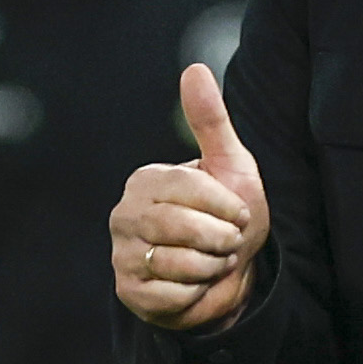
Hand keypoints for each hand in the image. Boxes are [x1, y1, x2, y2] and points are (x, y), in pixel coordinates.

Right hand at [112, 63, 269, 329]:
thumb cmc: (229, 216)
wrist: (231, 276)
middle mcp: (124, 214)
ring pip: (173, 262)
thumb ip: (211, 120)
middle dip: (218, 238)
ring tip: (214, 261)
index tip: (241, 214)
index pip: (186, 188)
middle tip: (230, 241)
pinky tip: (196, 285)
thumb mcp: (229, 165)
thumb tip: (194, 68)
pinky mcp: (128, 292)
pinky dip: (194, 293)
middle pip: (177, 226)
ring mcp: (122, 254)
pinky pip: (167, 295)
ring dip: (210, 266)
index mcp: (146, 181)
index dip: (223, 205)